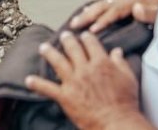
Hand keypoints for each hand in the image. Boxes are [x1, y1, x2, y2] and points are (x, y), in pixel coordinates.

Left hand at [25, 31, 148, 129]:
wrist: (116, 121)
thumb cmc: (125, 102)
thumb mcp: (128, 78)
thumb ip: (121, 62)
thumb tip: (116, 51)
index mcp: (101, 62)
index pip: (91, 44)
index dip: (86, 38)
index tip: (83, 35)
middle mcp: (85, 69)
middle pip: (73, 49)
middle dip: (67, 40)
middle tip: (63, 35)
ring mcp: (74, 82)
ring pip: (58, 62)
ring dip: (49, 53)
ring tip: (43, 47)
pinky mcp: (65, 96)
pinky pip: (48, 88)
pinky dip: (37, 84)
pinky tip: (29, 80)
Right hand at [70, 0, 157, 32]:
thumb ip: (152, 13)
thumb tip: (136, 8)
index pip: (115, 10)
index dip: (103, 20)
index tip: (92, 31)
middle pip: (105, 5)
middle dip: (88, 15)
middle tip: (74, 25)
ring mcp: (128, 0)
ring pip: (104, 5)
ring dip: (89, 12)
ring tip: (75, 22)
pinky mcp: (128, 5)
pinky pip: (108, 7)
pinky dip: (96, 10)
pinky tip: (88, 15)